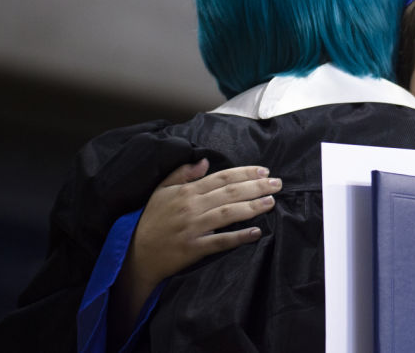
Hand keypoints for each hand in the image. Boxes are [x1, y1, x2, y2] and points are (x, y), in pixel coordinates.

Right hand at [130, 158, 280, 287]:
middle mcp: (191, 207)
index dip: (244, 173)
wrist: (136, 255)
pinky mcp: (194, 249)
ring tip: (271, 202)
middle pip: (230, 193)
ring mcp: (193, 228)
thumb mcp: (161, 191)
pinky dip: (239, 237)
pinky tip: (256, 232)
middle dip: (256, 186)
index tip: (264, 171)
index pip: (221, 178)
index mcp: (186, 191)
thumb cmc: (151, 220)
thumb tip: (204, 160)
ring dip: (252, 207)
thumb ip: (182, 174)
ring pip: (228, 214)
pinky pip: (220, 242)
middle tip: (277, 183)